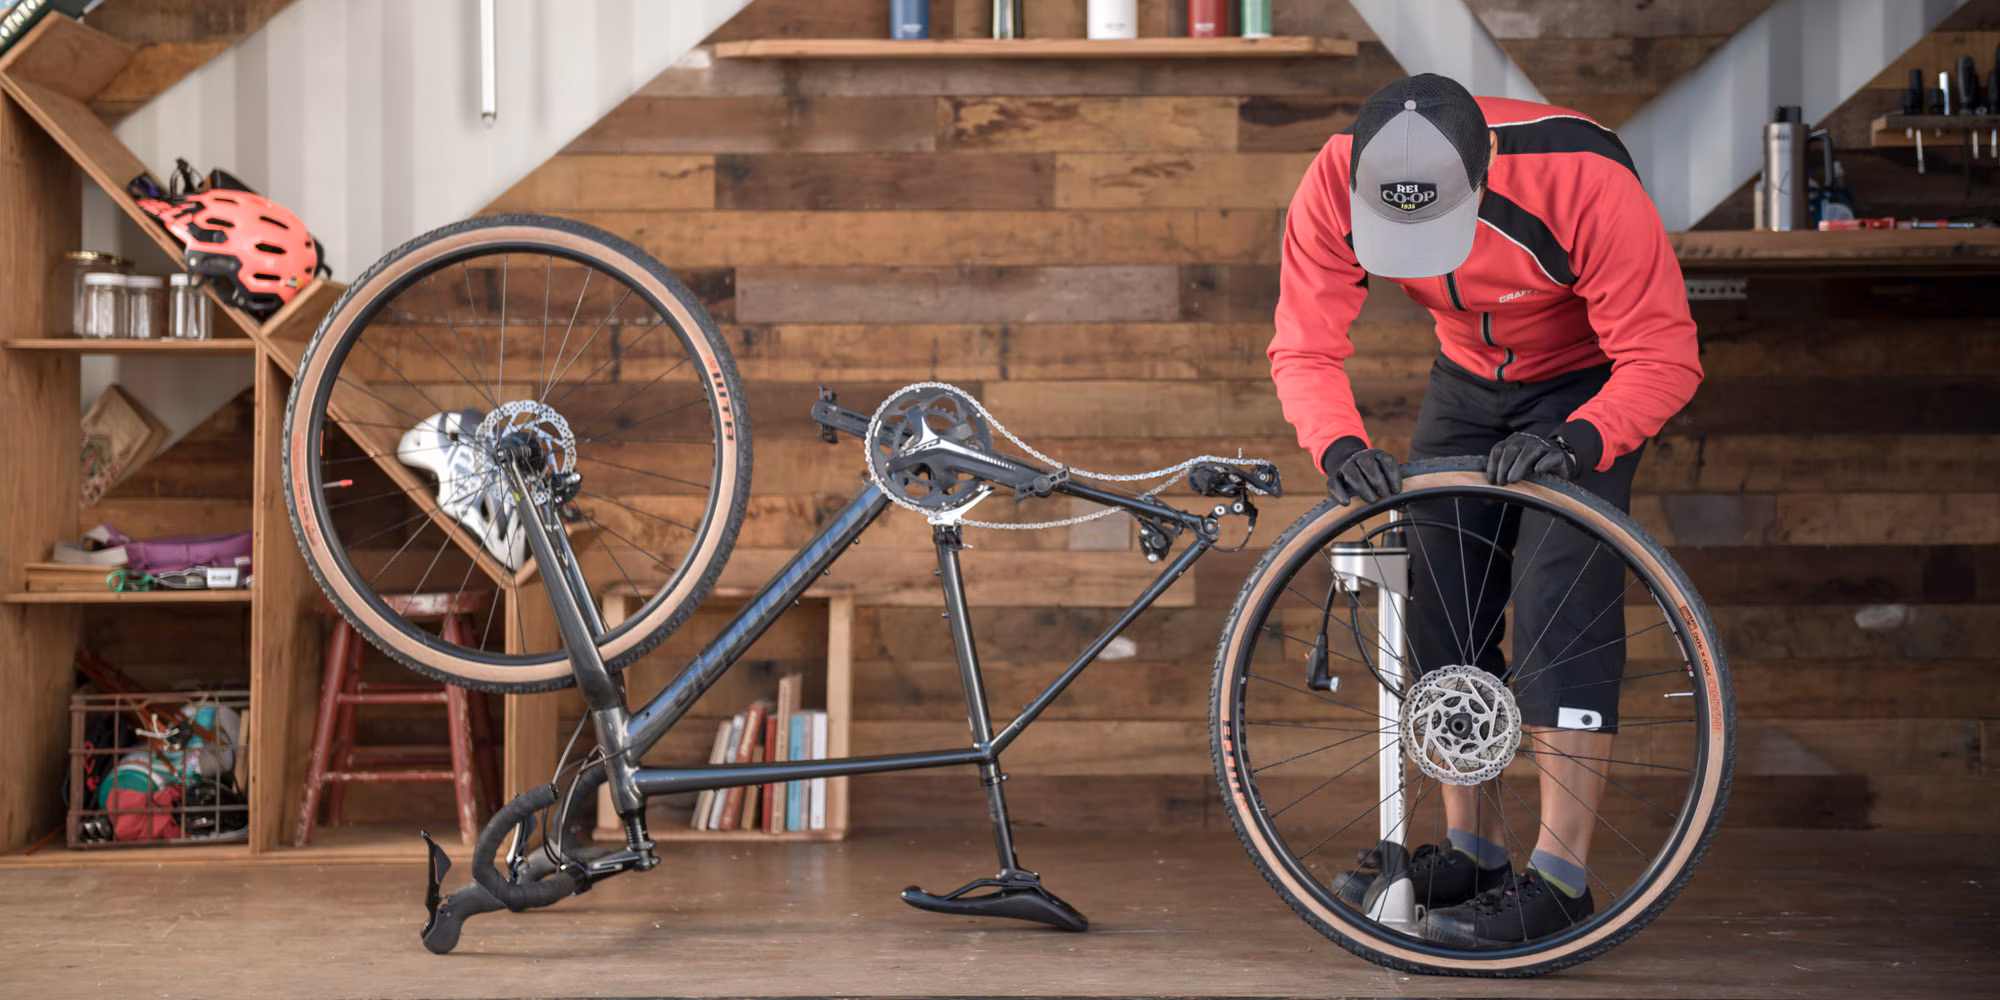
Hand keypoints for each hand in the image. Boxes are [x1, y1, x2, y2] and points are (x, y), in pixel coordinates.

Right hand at [1322, 437, 1402, 504]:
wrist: (1347, 466)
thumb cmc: (1371, 477)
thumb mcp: (1384, 479)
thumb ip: (1392, 493)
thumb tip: (1404, 508)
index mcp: (1378, 455)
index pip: (1387, 461)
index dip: (1393, 475)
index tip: (1397, 491)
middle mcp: (1362, 457)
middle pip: (1368, 464)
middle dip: (1378, 481)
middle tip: (1385, 496)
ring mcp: (1346, 465)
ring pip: (1351, 472)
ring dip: (1362, 486)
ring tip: (1372, 500)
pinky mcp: (1334, 476)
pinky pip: (1334, 483)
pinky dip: (1340, 493)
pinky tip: (1346, 503)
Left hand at [1486, 420, 1604, 484]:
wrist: (1557, 472)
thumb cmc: (1531, 474)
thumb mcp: (1513, 475)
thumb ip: (1500, 481)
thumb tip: (1485, 499)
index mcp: (1513, 442)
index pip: (1498, 449)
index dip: (1492, 465)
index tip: (1491, 482)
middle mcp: (1527, 440)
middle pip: (1511, 449)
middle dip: (1503, 467)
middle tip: (1502, 484)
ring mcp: (1543, 445)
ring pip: (1529, 451)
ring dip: (1519, 466)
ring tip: (1513, 480)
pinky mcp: (1557, 455)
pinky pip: (1551, 456)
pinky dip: (1544, 462)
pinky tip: (1538, 470)